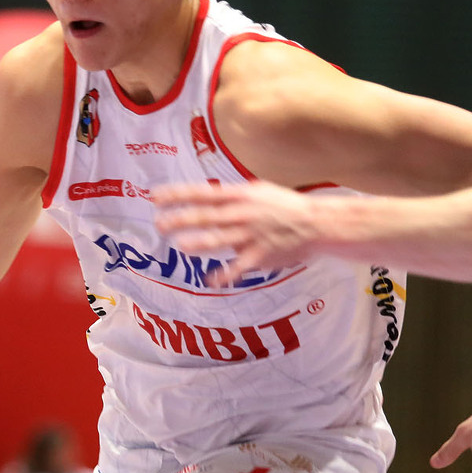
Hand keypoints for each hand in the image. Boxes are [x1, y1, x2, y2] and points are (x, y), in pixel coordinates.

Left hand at [154, 181, 322, 280]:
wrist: (316, 223)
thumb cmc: (284, 205)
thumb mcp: (258, 191)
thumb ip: (232, 196)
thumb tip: (206, 199)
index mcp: (240, 195)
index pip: (203, 193)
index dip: (178, 194)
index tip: (155, 197)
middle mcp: (243, 214)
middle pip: (206, 217)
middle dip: (180, 220)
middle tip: (160, 224)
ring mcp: (251, 236)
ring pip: (218, 240)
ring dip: (197, 243)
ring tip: (181, 245)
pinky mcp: (260, 256)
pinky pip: (237, 268)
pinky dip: (223, 275)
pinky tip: (210, 281)